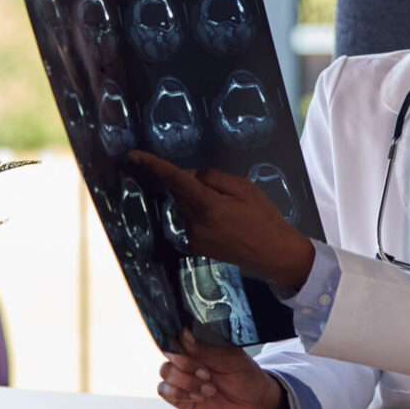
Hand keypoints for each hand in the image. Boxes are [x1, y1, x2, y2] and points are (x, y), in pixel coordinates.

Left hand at [129, 149, 314, 289]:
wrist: (275, 253)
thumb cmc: (265, 218)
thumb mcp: (245, 188)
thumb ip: (214, 178)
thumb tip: (191, 176)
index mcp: (209, 206)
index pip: (175, 179)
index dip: (154, 165)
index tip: (134, 155)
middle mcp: (195, 224)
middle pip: (179, 192)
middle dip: (191, 183)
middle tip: (222, 190)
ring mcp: (193, 238)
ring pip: (184, 206)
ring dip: (197, 200)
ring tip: (229, 210)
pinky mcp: (195, 247)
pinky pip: (189, 221)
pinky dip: (200, 214)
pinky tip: (223, 222)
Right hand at [158, 328, 290, 408]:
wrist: (254, 403)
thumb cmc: (246, 375)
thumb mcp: (231, 358)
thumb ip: (205, 349)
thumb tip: (183, 334)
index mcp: (200, 346)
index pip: (176, 338)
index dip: (179, 346)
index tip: (192, 352)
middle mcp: (188, 360)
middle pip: (168, 357)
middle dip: (187, 367)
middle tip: (208, 375)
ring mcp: (183, 379)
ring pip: (165, 374)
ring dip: (186, 382)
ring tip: (209, 389)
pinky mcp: (181, 398)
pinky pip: (165, 392)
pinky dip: (180, 394)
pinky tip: (197, 396)